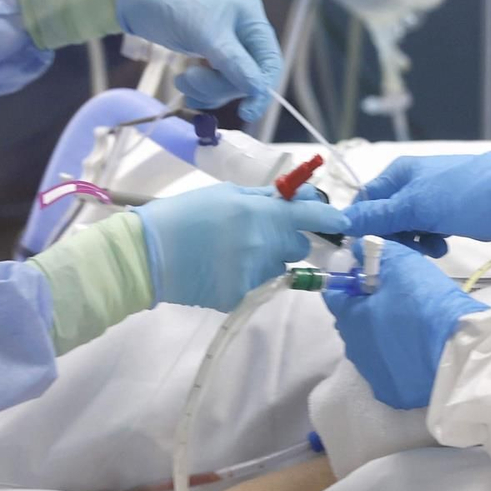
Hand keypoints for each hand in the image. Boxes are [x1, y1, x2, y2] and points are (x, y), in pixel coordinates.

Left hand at [117, 0, 282, 121]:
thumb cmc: (174, 3)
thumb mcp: (205, 33)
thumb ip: (234, 63)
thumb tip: (258, 90)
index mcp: (251, 19)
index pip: (270, 63)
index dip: (261, 90)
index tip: (246, 112)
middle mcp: (243, 33)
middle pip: (247, 78)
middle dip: (219, 86)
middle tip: (192, 79)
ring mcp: (225, 46)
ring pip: (228, 85)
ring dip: (205, 89)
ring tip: (182, 79)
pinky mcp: (208, 56)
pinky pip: (213, 84)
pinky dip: (199, 90)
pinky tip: (183, 84)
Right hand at [135, 182, 347, 311]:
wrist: (148, 254)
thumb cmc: (185, 214)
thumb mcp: (226, 194)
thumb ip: (265, 198)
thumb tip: (295, 199)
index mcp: (260, 215)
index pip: (310, 217)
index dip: (330, 219)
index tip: (342, 223)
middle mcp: (263, 246)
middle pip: (298, 246)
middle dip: (287, 239)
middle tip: (262, 233)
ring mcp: (253, 275)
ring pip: (278, 267)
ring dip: (267, 259)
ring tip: (234, 252)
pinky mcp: (241, 296)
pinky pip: (258, 284)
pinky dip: (247, 276)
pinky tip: (223, 268)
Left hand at [325, 240, 487, 408]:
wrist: (461, 356)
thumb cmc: (428, 306)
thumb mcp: (402, 265)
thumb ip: (375, 253)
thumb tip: (357, 249)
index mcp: (349, 318)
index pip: (334, 291)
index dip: (350, 276)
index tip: (371, 270)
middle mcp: (354, 350)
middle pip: (354, 320)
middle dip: (369, 306)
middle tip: (400, 295)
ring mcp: (374, 376)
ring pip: (372, 346)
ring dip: (384, 333)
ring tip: (415, 324)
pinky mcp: (395, 394)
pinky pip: (391, 369)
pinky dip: (400, 359)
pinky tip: (421, 350)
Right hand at [343, 150, 490, 248]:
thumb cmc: (466, 195)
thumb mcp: (418, 206)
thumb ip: (379, 216)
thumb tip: (340, 221)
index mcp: (398, 174)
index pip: (365, 202)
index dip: (363, 227)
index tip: (369, 250)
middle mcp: (410, 184)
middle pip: (384, 218)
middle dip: (392, 238)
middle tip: (406, 252)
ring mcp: (430, 199)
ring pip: (405, 228)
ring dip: (412, 243)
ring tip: (430, 250)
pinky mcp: (448, 213)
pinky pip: (425, 231)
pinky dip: (429, 242)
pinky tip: (441, 248)